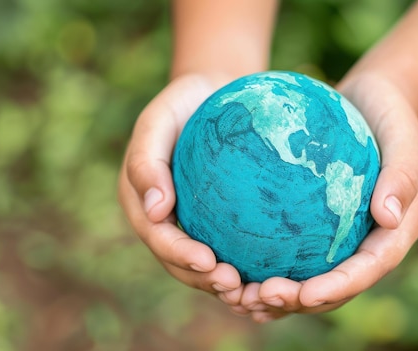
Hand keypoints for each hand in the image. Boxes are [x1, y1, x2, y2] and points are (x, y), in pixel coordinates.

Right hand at [118, 73, 243, 294]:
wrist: (214, 93)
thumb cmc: (184, 102)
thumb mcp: (159, 119)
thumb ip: (146, 160)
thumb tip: (155, 211)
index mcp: (141, 203)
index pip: (158, 237)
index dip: (180, 256)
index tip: (210, 262)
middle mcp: (164, 221)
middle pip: (180, 262)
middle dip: (205, 281)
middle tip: (238, 289)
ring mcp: (190, 224)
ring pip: (205, 265)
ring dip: (227, 285)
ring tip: (257, 294)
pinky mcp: (218, 223)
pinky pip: (231, 249)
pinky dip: (248, 267)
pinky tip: (276, 274)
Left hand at [228, 73, 417, 322]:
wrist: (369, 103)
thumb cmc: (389, 115)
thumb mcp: (403, 135)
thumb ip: (402, 174)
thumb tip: (389, 218)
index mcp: (394, 232)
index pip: (367, 270)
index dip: (338, 287)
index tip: (305, 294)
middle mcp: (366, 243)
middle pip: (334, 287)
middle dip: (299, 301)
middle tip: (259, 297)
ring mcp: (340, 238)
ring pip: (308, 278)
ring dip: (276, 295)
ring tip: (240, 296)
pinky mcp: (315, 227)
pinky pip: (289, 251)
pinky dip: (264, 266)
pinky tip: (231, 270)